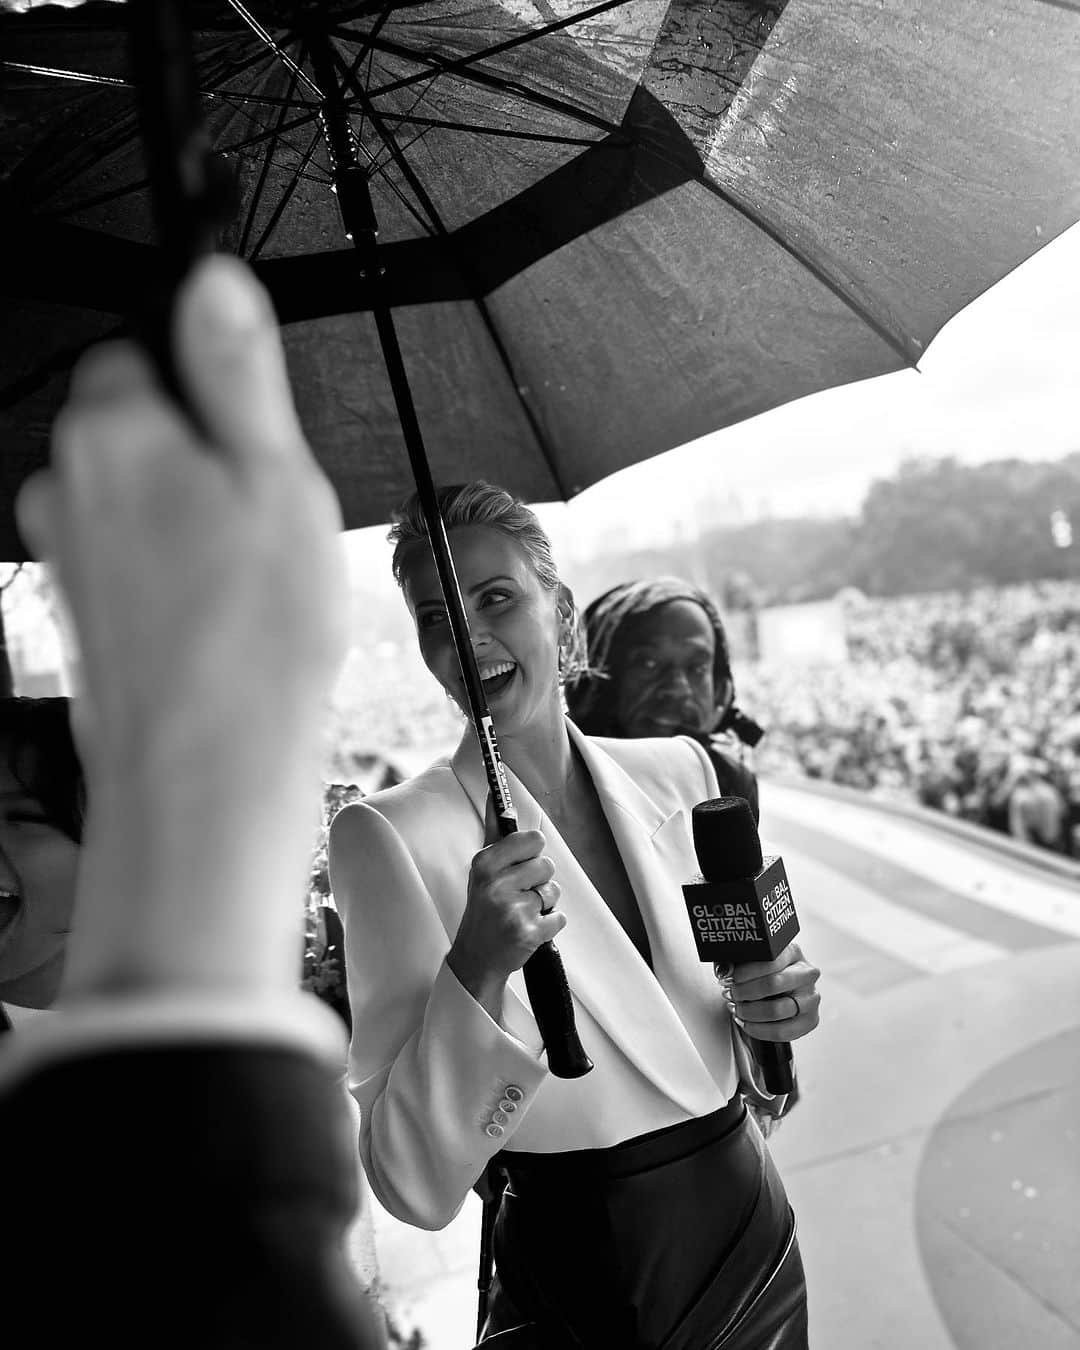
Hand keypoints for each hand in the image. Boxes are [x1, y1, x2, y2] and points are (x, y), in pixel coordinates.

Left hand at [16, 256, 348, 997]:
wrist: (205, 770)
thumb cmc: (250, 635)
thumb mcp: (277, 476)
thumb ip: (237, 369)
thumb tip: (214, 282)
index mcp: (113, 432)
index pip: (141, 350)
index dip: (209, 387)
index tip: (251, 433)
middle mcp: (67, 486)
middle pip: (142, 430)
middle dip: (201, 457)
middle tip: (265, 516)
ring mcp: (66, 554)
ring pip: (142, 502)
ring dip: (191, 524)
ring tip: (252, 581)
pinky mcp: (79, 612)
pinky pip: (135, 565)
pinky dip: (175, 579)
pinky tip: (224, 621)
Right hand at [447, 794, 565, 1017]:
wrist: (475, 959)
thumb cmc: (482, 909)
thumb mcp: (481, 870)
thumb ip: (495, 833)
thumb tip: (497, 797)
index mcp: (485, 864)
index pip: (531, 840)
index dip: (532, 852)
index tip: (520, 863)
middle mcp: (496, 884)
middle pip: (547, 865)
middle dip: (539, 880)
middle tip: (519, 894)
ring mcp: (513, 910)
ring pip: (553, 891)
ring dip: (544, 903)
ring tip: (522, 912)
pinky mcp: (529, 933)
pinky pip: (559, 917)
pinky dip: (549, 925)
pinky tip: (528, 929)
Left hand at [722, 942, 819, 1041]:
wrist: (782, 990)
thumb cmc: (765, 973)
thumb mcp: (750, 960)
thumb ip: (736, 961)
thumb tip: (725, 970)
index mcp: (793, 953)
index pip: (770, 961)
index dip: (746, 972)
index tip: (730, 978)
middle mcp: (806, 974)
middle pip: (773, 984)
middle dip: (745, 992)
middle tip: (731, 994)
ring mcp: (811, 998)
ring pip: (777, 1010)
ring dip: (750, 1012)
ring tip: (737, 1009)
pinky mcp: (810, 1020)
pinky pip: (782, 1031)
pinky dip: (759, 1030)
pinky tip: (747, 1023)